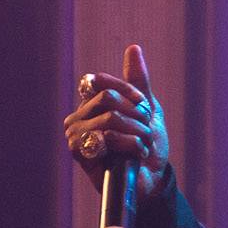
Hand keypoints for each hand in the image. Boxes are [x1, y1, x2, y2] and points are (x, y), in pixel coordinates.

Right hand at [62, 43, 171, 200]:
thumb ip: (139, 81)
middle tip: (145, 131)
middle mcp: (78, 117)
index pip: (101, 81)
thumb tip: (133, 48)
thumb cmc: (146, 145)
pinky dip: (130, 144)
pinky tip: (135, 154)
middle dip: (136, 114)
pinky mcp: (79, 152)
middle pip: (108, 98)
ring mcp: (76, 135)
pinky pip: (106, 137)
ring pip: (110, 118)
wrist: (151, 179)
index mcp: (90, 104)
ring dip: (137, 132)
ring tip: (142, 146)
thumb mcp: (147, 109)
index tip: (144, 107)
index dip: (128, 91)